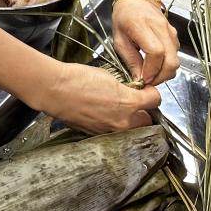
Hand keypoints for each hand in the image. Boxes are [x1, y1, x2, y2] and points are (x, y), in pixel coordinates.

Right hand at [33, 61, 162, 133]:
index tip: (146, 90)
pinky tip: (104, 114)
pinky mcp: (97, 135)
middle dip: (144, 112)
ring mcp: (109, 131)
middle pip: (147, 121)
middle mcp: (122, 122)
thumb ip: (125, 86)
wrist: (55, 90)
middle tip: (136, 102)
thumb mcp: (108, 76)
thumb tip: (130, 90)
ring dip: (130, 121)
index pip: (155, 100)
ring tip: (119, 109)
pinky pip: (113, 133)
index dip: (151, 93)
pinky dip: (113, 125)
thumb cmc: (77, 79)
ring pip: (131, 130)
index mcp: (128, 103)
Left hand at [112, 0, 179, 85]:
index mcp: (142, 25)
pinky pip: (175, 56)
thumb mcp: (119, 39)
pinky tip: (155, 65)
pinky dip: (167, 65)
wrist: (137, 0)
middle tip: (148, 81)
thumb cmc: (124, 17)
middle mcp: (161, 28)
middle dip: (161, 76)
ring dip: (165, 72)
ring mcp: (171, 31)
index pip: (156, 52)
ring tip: (150, 73)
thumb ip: (130, 60)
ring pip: (176, 60)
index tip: (143, 79)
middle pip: (171, 60)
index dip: (151, 70)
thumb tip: (139, 79)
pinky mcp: (175, 36)